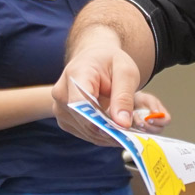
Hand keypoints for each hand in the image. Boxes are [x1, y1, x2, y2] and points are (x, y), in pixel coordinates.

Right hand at [53, 27, 140, 143]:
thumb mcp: (125, 72)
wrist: (95, 59)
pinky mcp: (66, 121)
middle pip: (85, 122)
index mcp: (76, 75)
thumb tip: (123, 123)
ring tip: (128, 130)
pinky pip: (87, 134)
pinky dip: (104, 135)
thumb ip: (124, 97)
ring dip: (110, 134)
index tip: (122, 128)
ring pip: (88, 132)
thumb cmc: (110, 62)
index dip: (100, 120)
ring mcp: (60, 109)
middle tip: (134, 133)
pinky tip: (117, 129)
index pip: (81, 104)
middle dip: (112, 129)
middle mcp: (62, 94)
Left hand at [133, 91, 170, 133]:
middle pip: (159, 130)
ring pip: (149, 132)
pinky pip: (141, 133)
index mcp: (163, 114)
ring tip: (135, 117)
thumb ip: (153, 105)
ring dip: (142, 127)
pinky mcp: (143, 130)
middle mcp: (158, 122)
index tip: (150, 119)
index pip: (166, 121)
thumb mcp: (148, 99)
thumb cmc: (143, 100)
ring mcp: (151, 127)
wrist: (132, 102)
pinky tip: (133, 120)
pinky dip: (136, 128)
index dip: (160, 122)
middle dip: (149, 127)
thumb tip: (157, 113)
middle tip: (141, 122)